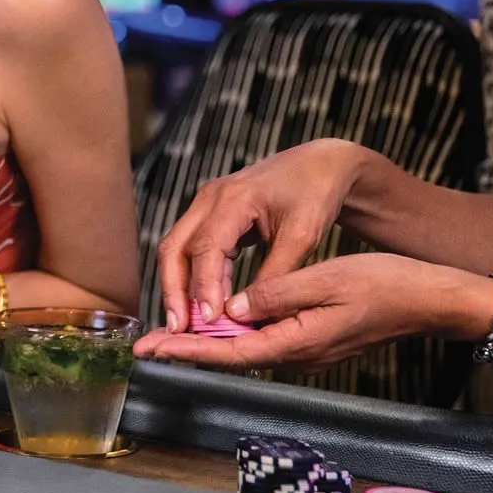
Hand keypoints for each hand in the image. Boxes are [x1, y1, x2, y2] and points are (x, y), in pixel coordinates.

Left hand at [134, 253, 475, 371]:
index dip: (187, 350)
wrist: (429, 298)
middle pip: (229, 355)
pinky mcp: (310, 338)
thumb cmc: (383, 284)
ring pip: (243, 347)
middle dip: (186, 349)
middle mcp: (296, 352)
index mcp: (296, 341)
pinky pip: (261, 338)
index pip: (228, 352)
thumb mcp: (324, 280)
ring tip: (167, 334)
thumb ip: (275, 295)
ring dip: (206, 342)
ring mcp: (304, 348)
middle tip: (144, 345)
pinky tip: (215, 322)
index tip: (152, 348)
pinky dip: (232, 332)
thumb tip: (229, 311)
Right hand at [156, 139, 364, 331]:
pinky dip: (191, 276)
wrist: (319, 164)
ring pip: (176, 248)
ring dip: (177, 286)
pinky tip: (199, 303)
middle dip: (172, 290)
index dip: (204, 285)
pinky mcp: (209, 213)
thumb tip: (251, 312)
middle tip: (177, 328)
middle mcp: (210, 198)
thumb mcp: (303, 236)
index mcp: (234, 198)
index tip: (210, 319)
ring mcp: (205, 203)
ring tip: (182, 323)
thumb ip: (276, 273)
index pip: (206, 247)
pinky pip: (190, 247)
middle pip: (174, 247)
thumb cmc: (315, 194)